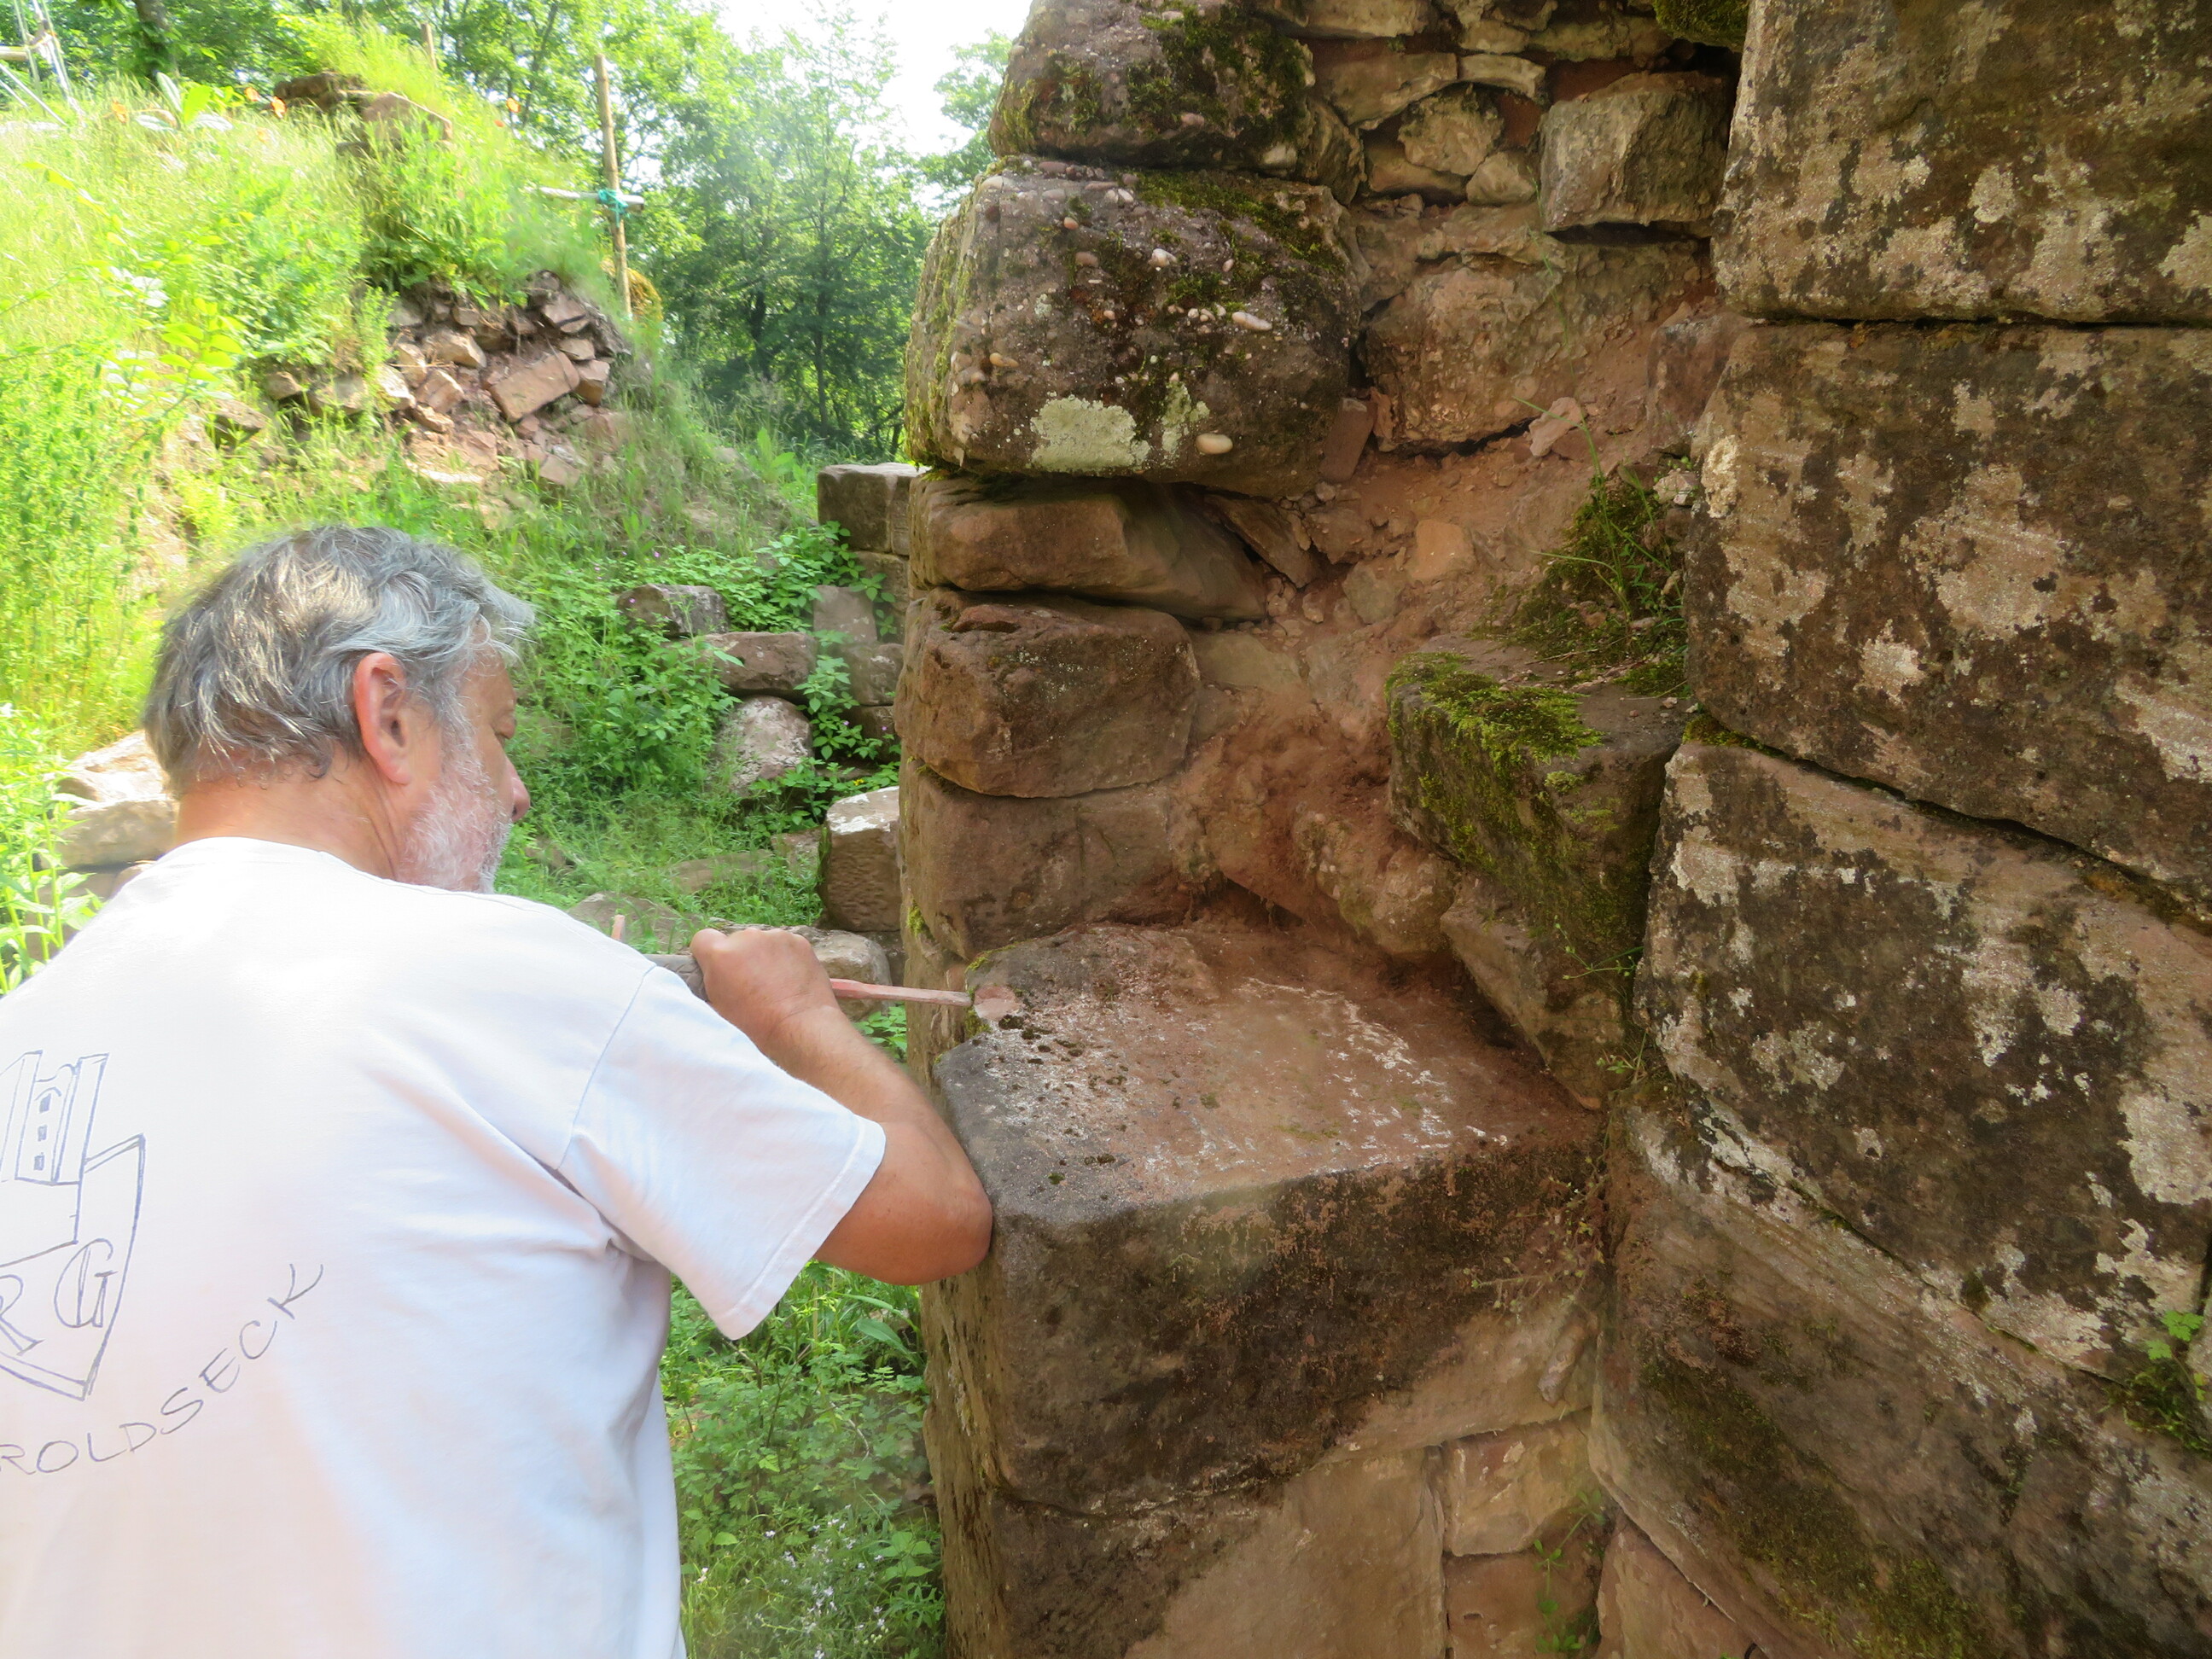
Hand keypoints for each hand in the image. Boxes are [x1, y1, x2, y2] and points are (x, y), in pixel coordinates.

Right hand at [691, 927, 849, 1069]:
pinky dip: (787, 958)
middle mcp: (746, 937)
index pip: (702, 938)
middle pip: (737, 941)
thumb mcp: (718, 1005)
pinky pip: (786, 946)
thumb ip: (712, 979)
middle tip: (752, 982)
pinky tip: (793, 979)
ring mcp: (775, 936)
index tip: (719, 969)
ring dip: (765, 956)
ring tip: (776, 983)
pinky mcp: (798, 940)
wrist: (799, 1025)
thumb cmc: (755, 1024)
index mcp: (720, 953)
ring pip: (763, 943)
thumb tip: (713, 973)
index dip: (708, 954)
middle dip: (741, 957)